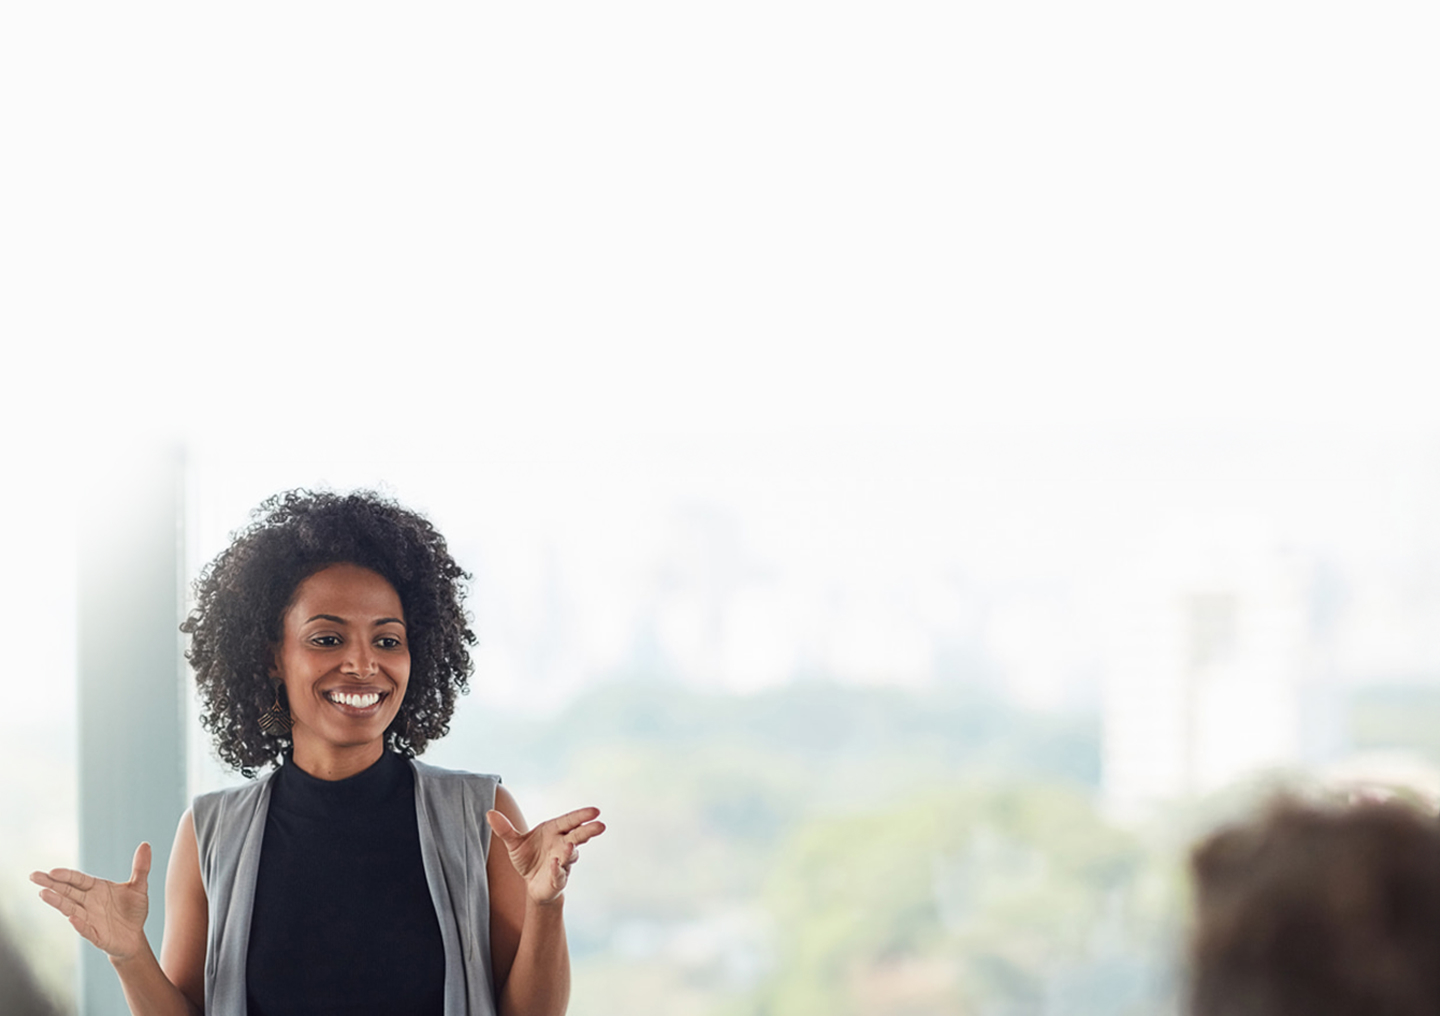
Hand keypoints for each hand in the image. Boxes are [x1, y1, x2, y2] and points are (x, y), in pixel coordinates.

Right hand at [30, 843, 151, 961]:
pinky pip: (86, 929)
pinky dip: (79, 924)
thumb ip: (141, 868)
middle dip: (51, 884)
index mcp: (96, 889)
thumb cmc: (133, 910)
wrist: (135, 938)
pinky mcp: (95, 935)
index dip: (66, 875)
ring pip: (70, 909)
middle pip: (67, 892)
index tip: (52, 871)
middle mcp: (88, 903)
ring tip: (44, 894)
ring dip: (58, 902)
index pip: (78, 880)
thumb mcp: (140, 887)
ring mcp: (89, 919)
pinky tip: (72, 919)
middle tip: (33, 876)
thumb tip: (146, 844)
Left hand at [486, 807, 604, 904]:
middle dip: (588, 831)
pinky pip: (559, 874)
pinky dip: (557, 870)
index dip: (582, 815)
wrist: (531, 883)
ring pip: (571, 855)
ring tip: (570, 847)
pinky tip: (555, 865)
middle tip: (600, 825)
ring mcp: (563, 862)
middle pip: (578, 836)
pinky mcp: (558, 878)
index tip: (595, 811)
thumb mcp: (514, 843)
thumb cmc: (528, 857)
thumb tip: (489, 813)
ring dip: (571, 852)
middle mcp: (563, 844)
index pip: (570, 821)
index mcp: (555, 831)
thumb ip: (505, 829)